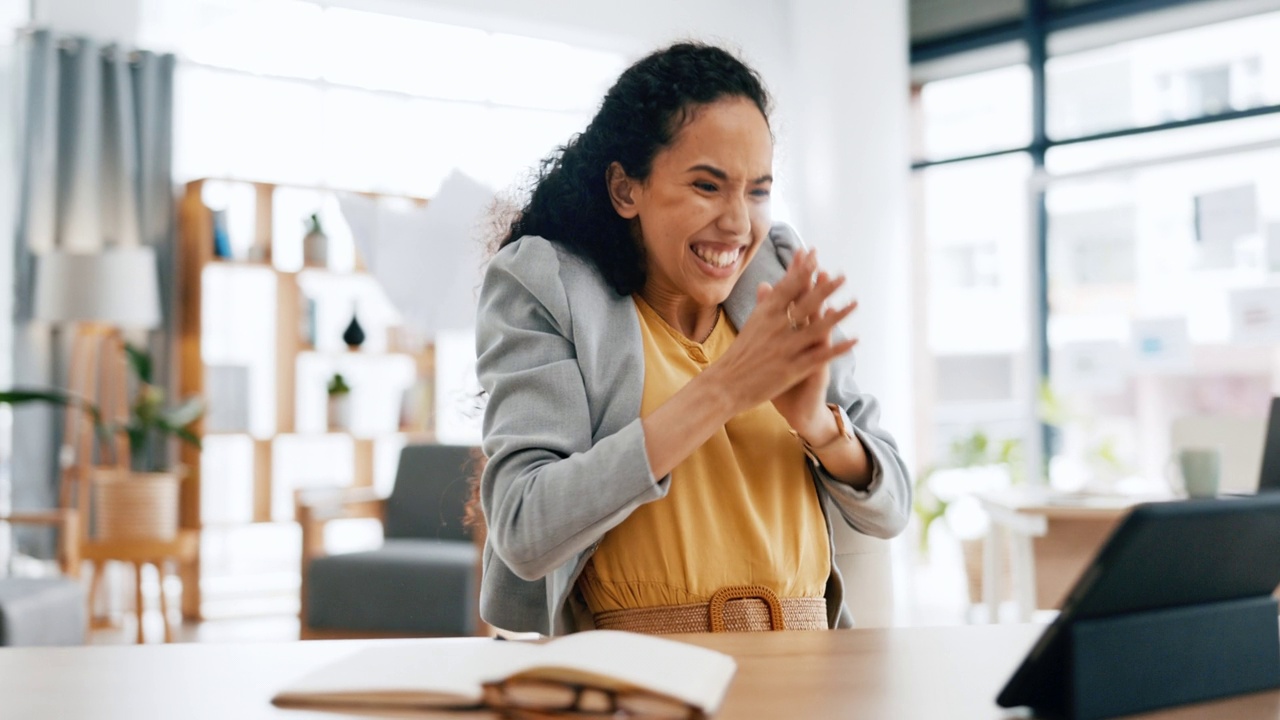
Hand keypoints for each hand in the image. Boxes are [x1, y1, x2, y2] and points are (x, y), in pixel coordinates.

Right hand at [704, 249, 857, 419]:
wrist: (724, 386)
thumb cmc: (738, 355)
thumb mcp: (749, 325)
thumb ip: (763, 304)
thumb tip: (765, 283)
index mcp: (764, 315)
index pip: (786, 286)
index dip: (802, 270)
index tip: (814, 253)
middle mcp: (775, 328)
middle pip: (805, 303)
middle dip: (825, 288)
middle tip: (843, 275)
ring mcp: (784, 348)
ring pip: (817, 328)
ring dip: (839, 315)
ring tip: (855, 303)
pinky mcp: (791, 369)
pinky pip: (820, 356)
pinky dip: (838, 348)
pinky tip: (855, 340)